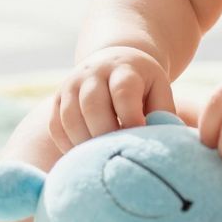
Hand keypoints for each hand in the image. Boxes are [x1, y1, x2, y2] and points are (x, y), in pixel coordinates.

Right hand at [44, 47, 176, 155]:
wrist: (113, 60)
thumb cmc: (142, 84)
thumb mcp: (159, 89)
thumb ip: (164, 112)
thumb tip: (166, 139)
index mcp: (124, 68)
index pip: (123, 91)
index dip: (130, 117)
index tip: (137, 140)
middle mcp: (93, 73)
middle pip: (92, 104)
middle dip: (105, 134)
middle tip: (117, 155)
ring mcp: (71, 84)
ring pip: (69, 117)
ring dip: (84, 143)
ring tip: (100, 160)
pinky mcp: (57, 99)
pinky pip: (56, 126)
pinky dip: (67, 145)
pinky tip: (83, 157)